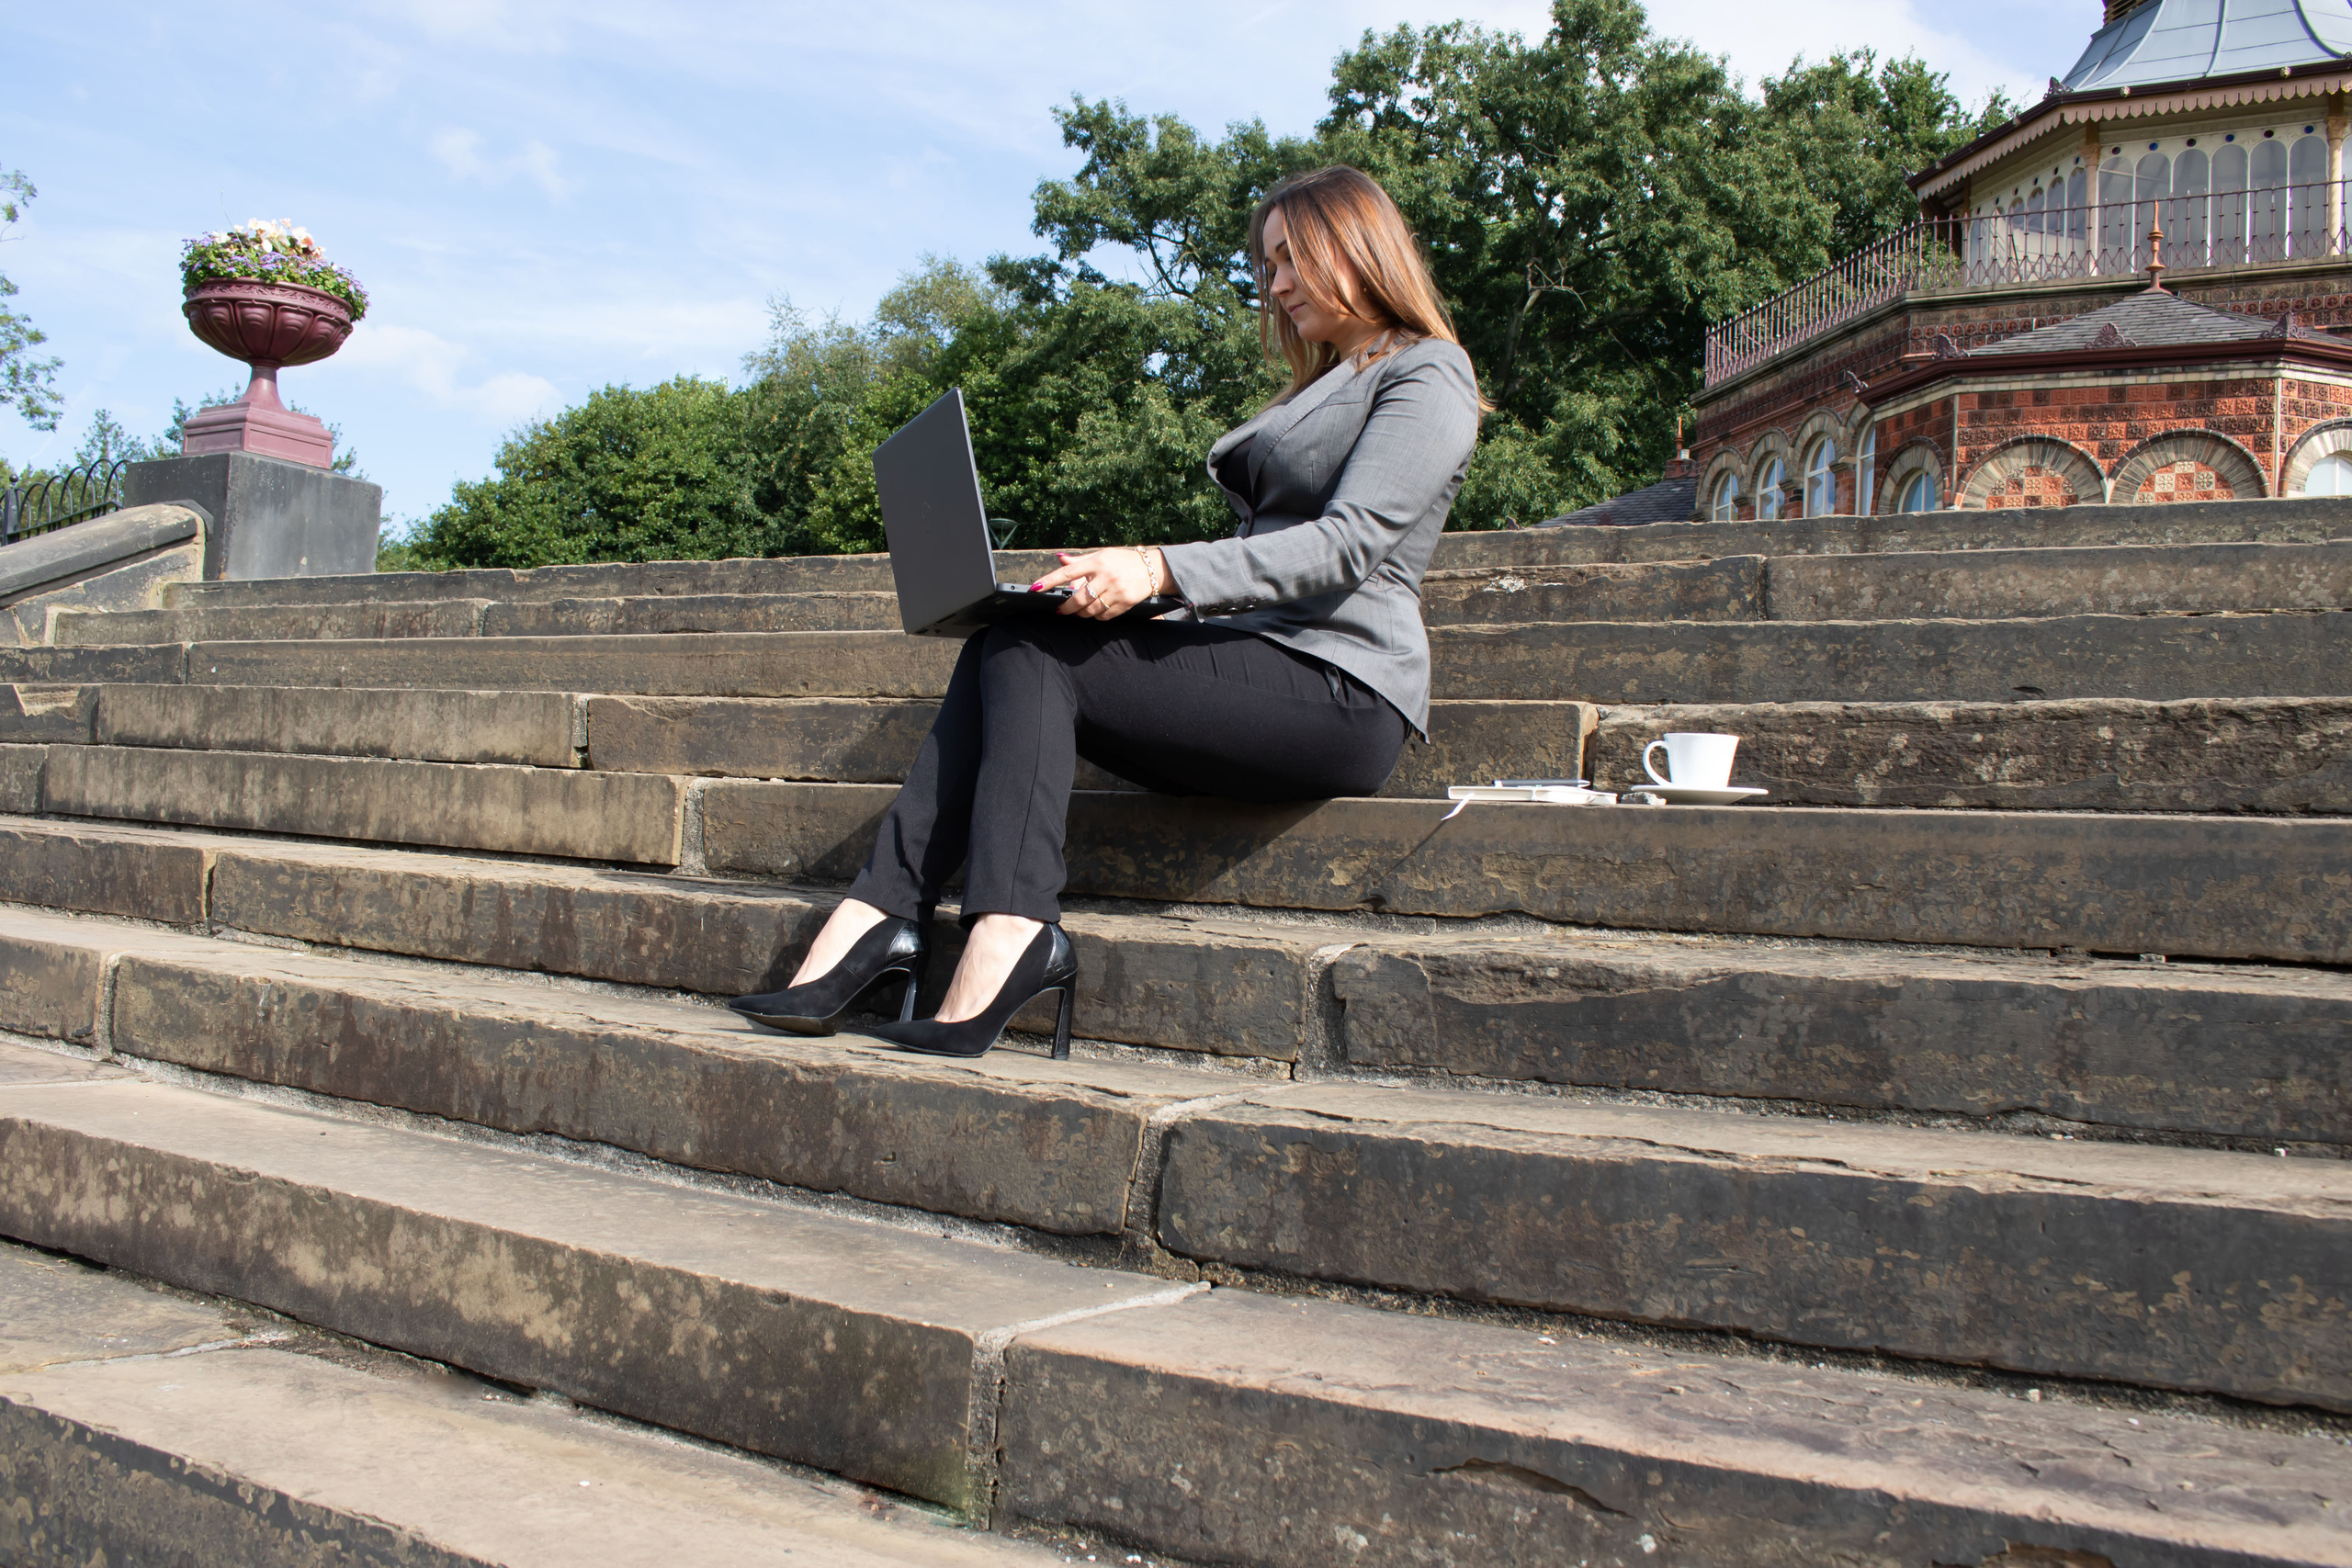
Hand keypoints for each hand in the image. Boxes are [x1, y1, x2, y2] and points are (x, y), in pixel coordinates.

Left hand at [1031, 546, 1166, 619]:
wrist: (1152, 569)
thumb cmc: (1123, 561)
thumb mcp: (1102, 555)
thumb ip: (1079, 561)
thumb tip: (1059, 559)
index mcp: (1097, 562)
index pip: (1068, 572)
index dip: (1050, 581)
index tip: (1036, 588)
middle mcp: (1106, 576)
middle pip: (1078, 598)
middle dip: (1066, 607)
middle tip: (1060, 610)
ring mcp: (1116, 591)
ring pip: (1090, 610)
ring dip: (1080, 613)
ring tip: (1077, 611)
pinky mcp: (1125, 603)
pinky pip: (1104, 615)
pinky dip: (1095, 616)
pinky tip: (1094, 611)